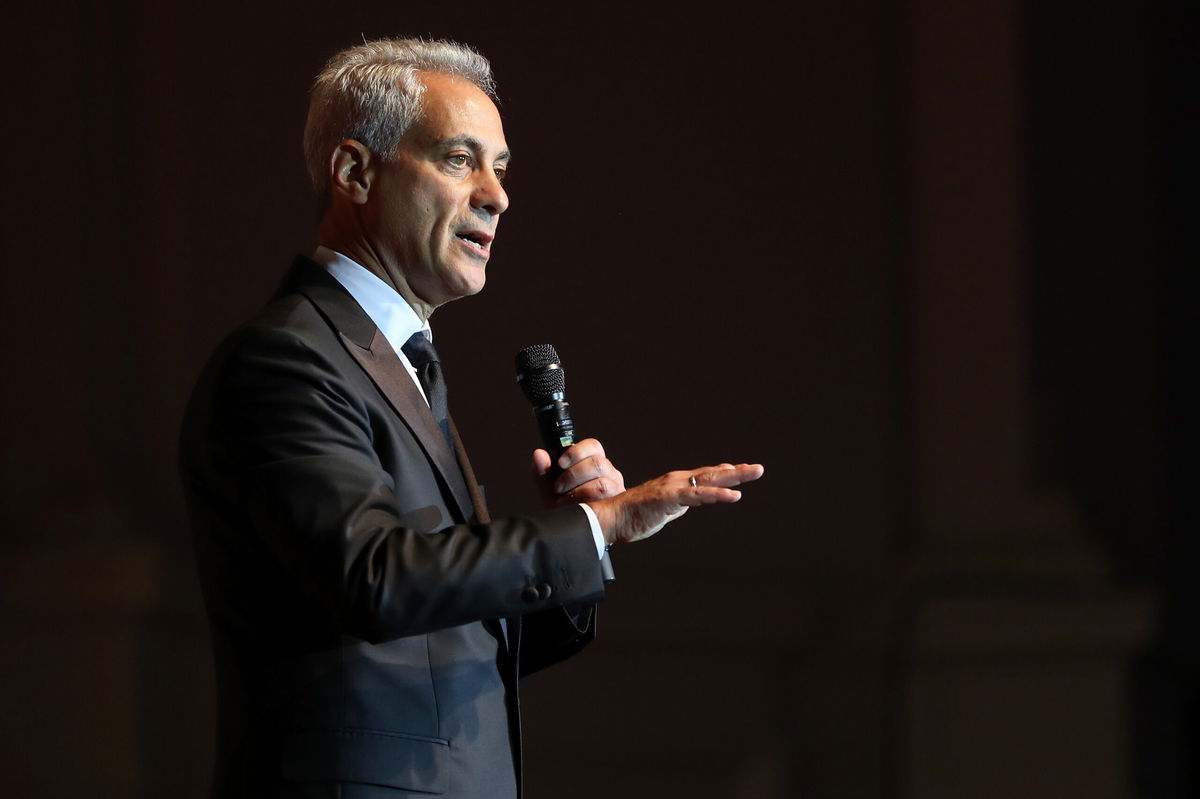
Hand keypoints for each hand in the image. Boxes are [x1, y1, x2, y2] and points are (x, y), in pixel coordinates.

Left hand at [531, 438, 625, 508]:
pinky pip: (603, 501)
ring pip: (601, 483)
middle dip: (572, 475)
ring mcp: (616, 490)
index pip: (593, 446)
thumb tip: (539, 454)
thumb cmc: (567, 510)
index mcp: (595, 465)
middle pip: (597, 463)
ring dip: (577, 492)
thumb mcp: (551, 491)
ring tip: (564, 500)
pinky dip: (583, 503)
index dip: (577, 451)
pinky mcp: (618, 506)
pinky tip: (575, 509)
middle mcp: (609, 474)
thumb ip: (543, 473)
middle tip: (558, 487)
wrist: (576, 534)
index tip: (560, 463)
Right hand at [587, 463, 763, 545]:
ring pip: (709, 480)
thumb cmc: (634, 515)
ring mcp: (674, 488)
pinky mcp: (669, 499)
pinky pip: (697, 496)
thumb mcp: (664, 510)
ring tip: (752, 473)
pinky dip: (717, 495)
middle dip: (737, 471)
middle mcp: (677, 481)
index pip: (706, 476)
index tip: (742, 469)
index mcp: (676, 484)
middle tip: (758, 469)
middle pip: (712, 474)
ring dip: (733, 477)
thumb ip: (678, 504)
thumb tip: (689, 503)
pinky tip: (733, 495)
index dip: (725, 473)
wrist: (612, 519)